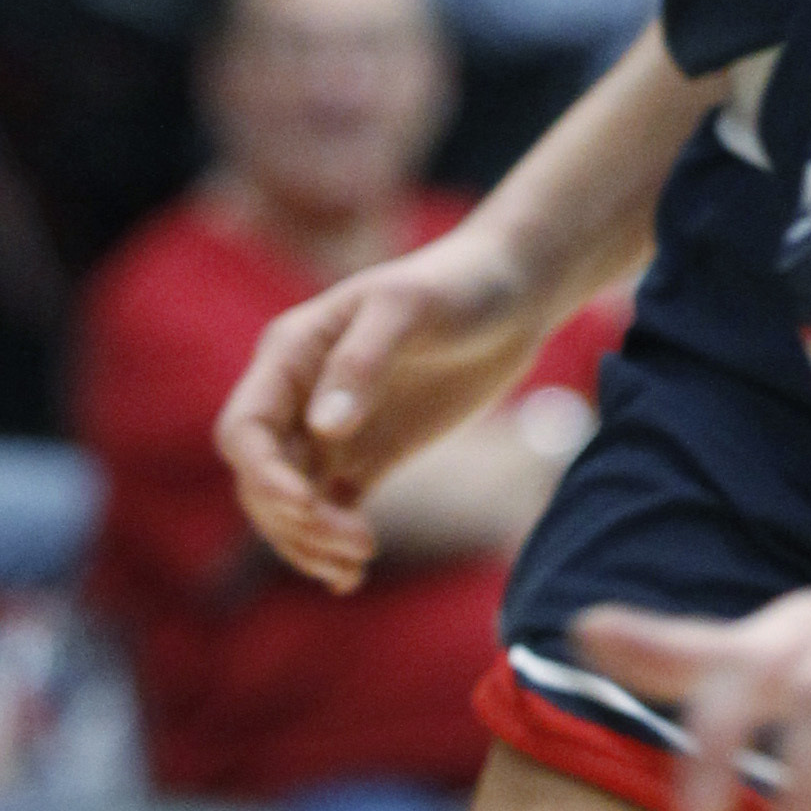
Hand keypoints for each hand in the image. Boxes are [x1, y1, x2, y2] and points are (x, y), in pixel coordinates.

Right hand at [215, 218, 548, 592]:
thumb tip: (323, 429)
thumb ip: (362, 361)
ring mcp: (330, 431)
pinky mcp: (365, 456)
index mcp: (290, 354)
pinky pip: (330, 511)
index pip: (245, 430)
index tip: (304, 504)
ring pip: (291, 505)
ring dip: (310, 542)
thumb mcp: (410, 308)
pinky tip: (351, 577)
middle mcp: (299, 397)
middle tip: (356, 543)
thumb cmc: (458, 284)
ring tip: (359, 562)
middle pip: (262, 480)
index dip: (262, 475)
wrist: (513, 294)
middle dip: (294, 521)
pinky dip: (331, 545)